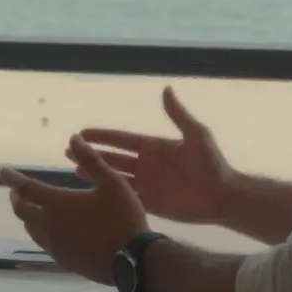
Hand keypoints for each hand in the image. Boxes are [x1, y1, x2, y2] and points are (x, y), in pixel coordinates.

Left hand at [0, 135, 147, 284]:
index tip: (2, 171)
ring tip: (32, 208)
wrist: (133, 260)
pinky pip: (43, 243)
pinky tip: (51, 230)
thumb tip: (74, 138)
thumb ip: (91, 160)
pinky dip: (40, 231)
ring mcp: (55, 246)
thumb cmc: (123, 218)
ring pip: (31, 229)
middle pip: (22, 211)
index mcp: (58, 204)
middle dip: (17, 198)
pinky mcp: (63, 261)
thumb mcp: (112, 183)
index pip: (27, 189)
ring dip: (27, 216)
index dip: (12, 178)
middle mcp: (50, 226)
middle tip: (17, 190)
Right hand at [69, 86, 237, 225]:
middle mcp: (146, 164)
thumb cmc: (212, 164)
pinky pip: (124, 195)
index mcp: (154, 147)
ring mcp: (146, 183)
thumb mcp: (197, 135)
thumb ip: (178, 115)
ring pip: (114, 175)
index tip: (83, 132)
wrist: (222, 196)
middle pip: (113, 156)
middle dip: (92, 152)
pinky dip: (108, 191)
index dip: (103, 136)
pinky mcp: (149, 202)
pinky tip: (93, 189)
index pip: (122, 139)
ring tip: (73, 166)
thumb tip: (166, 89)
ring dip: (95, 170)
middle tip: (69, 148)